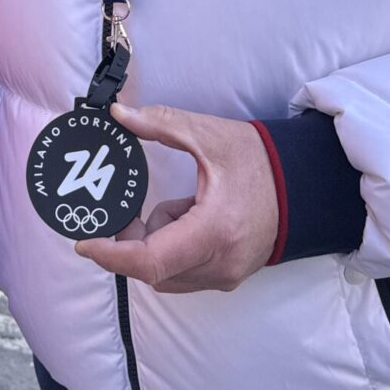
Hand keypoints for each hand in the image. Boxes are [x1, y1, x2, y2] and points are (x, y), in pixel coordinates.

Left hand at [74, 102, 278, 292]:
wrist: (305, 183)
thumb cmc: (260, 160)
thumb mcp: (208, 135)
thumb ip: (160, 124)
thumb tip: (120, 114)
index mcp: (214, 230)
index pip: (150, 261)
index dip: (111, 256)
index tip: (84, 242)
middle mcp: (220, 263)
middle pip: (152, 269)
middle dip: (130, 241)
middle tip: (124, 208)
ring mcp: (226, 275)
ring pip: (166, 275)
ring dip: (152, 245)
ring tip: (173, 206)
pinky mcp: (228, 275)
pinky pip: (183, 273)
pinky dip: (171, 249)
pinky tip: (186, 217)